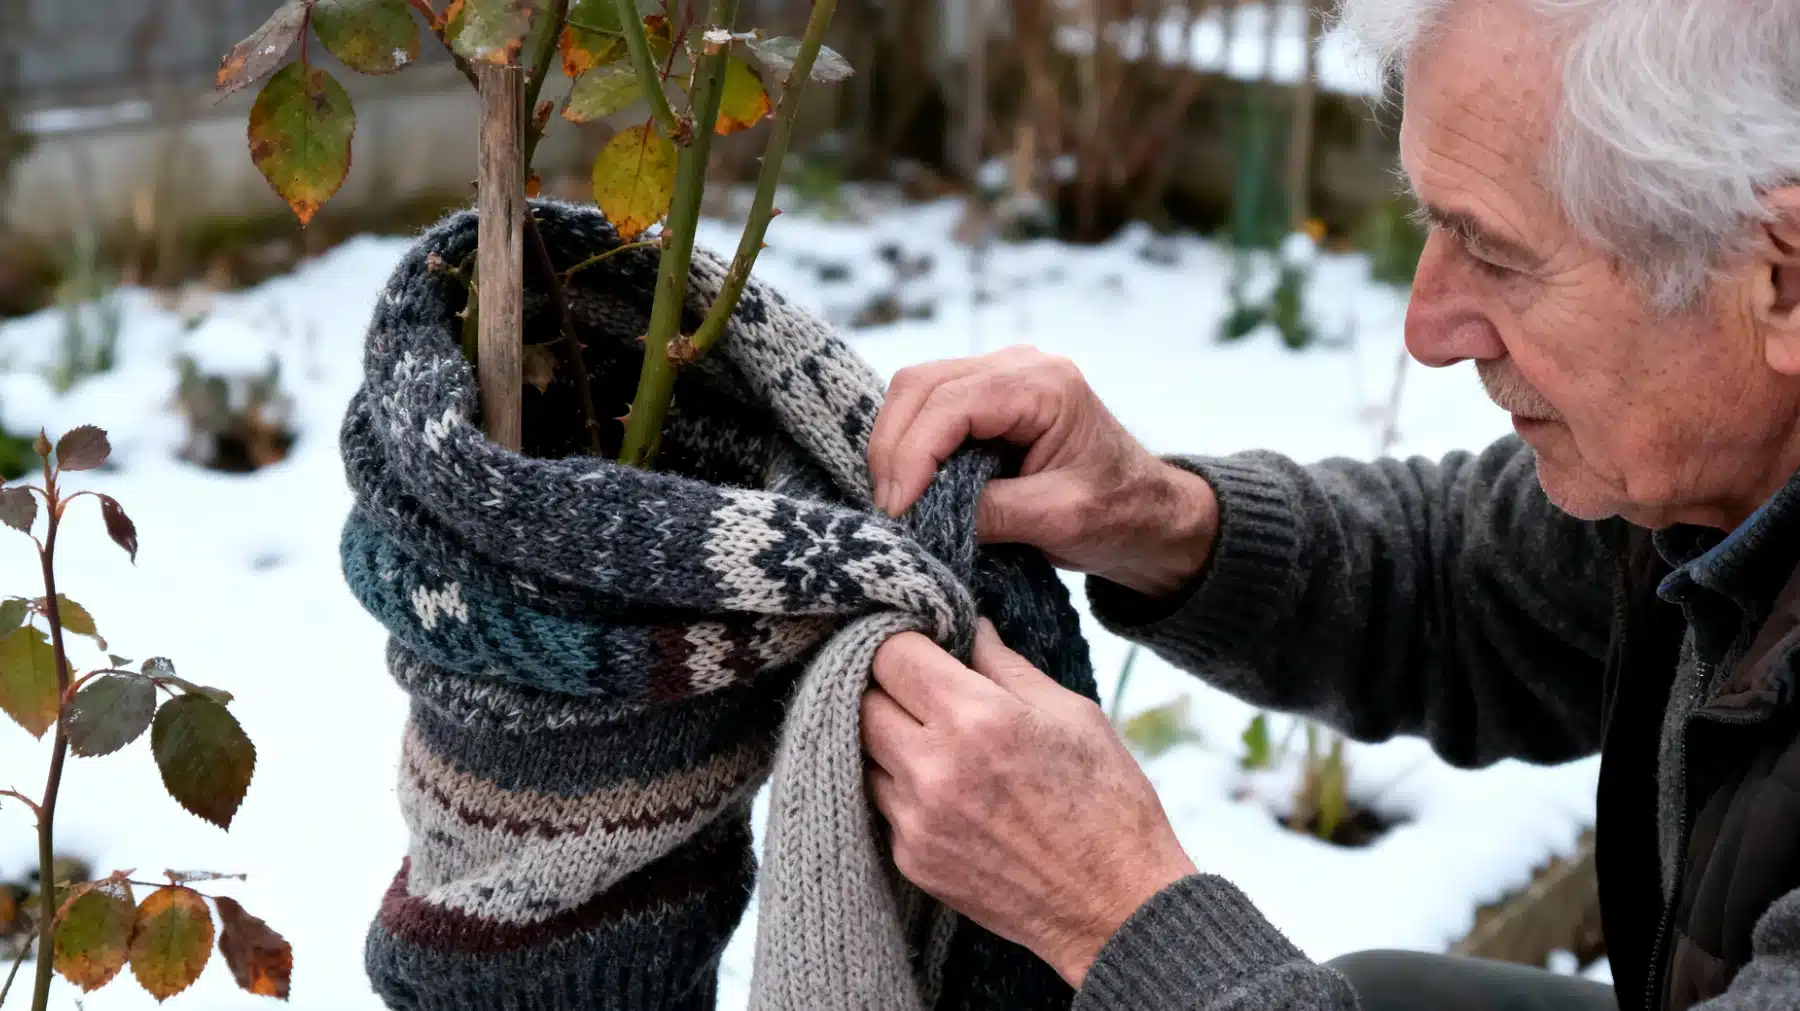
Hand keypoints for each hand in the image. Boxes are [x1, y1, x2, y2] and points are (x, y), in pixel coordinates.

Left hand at [861, 620, 1197, 987]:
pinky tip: (944, 787)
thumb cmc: (1108, 803)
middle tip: (923, 688)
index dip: (904, 641)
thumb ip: (1006, 666)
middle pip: (862, 701)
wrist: (1114, 908)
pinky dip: (901, 785)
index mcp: (977, 719)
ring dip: (888, 736)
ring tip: (933, 738)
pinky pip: (882, 802)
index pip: (892, 655)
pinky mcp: (912, 860)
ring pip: (862, 752)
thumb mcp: (1072, 714)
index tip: (924, 646)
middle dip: (889, 685)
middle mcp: (933, 768)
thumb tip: (969, 629)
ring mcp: (916, 820)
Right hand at [866, 346, 1217, 596]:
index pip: (951, 403)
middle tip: (888, 510)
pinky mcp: (987, 399)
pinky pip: (928, 409)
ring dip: (896, 445)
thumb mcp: (1059, 519)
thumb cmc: (1118, 514)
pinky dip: (910, 445)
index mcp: (1045, 384)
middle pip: (920, 385)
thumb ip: (991, 512)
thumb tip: (920, 515)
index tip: (897, 510)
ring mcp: (999, 376)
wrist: (1149, 514)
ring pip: (916, 392)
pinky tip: (913, 486)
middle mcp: (1018, 364)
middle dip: (893, 447)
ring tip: (898, 503)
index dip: (912, 455)